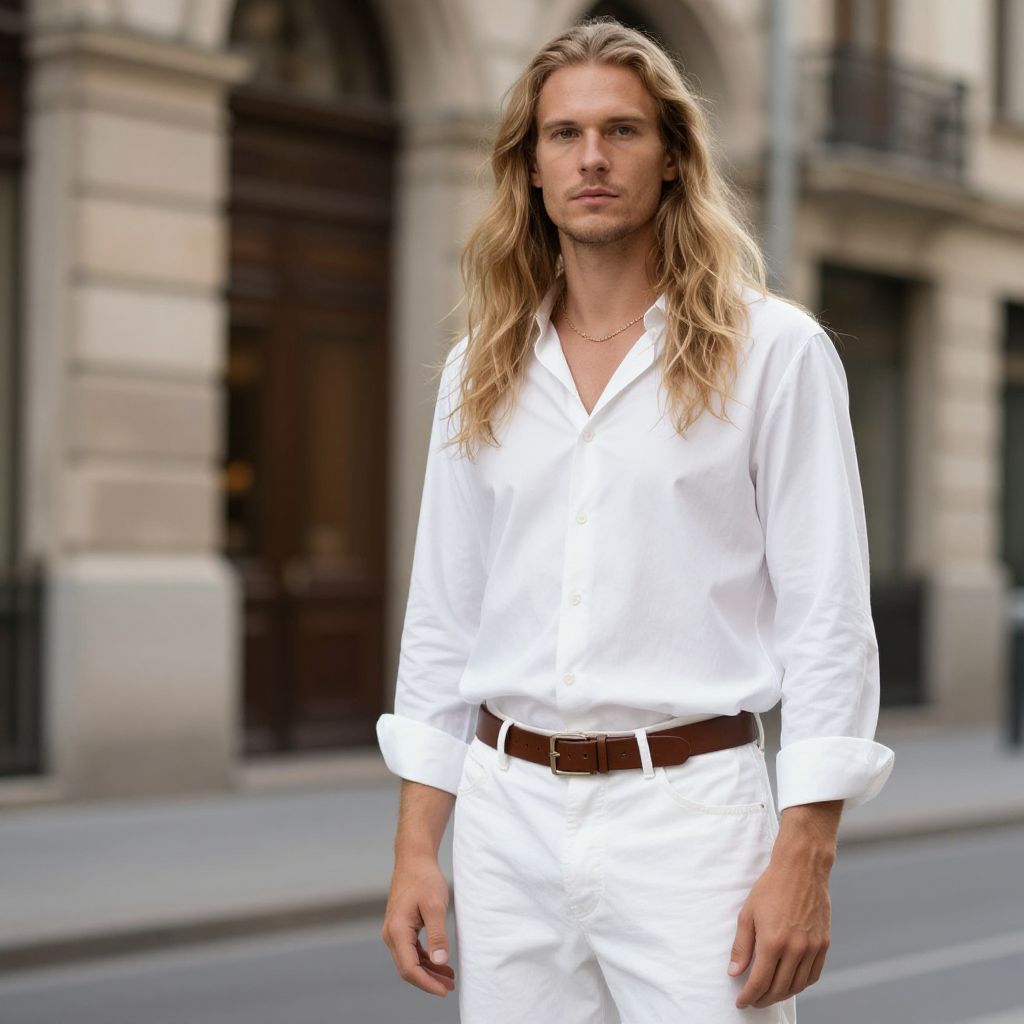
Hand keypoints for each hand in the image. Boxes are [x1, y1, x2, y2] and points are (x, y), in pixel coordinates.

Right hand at [380, 853, 456, 997]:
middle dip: (429, 980)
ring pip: (409, 961)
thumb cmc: (424, 878)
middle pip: (408, 968)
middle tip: (451, 986)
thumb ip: (437, 935)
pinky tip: (440, 962)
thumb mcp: (435, 906)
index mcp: (397, 930)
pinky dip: (425, 959)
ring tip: (449, 978)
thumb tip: (441, 962)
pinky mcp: (401, 927)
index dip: (427, 983)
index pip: (409, 968)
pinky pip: (411, 950)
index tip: (444, 990)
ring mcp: (394, 931)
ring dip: (428, 971)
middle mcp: (391, 934)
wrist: (414, 858)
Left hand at [727, 849, 831, 1008]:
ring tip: (769, 994)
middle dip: (763, 999)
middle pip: (779, 988)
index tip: (741, 1002)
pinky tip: (790, 982)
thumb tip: (734, 973)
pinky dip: (800, 984)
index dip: (749, 996)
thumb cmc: (770, 888)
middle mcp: (795, 948)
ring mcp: (812, 947)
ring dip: (782, 995)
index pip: (759, 981)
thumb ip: (741, 946)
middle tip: (753, 1000)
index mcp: (773, 941)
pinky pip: (813, 974)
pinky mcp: (824, 944)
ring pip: (797, 985)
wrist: (801, 869)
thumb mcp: (747, 914)